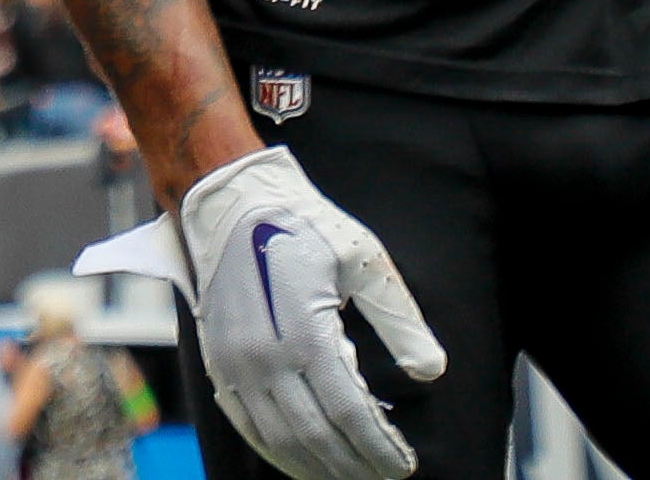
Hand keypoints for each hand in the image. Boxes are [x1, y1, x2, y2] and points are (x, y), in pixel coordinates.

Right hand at [176, 147, 445, 479]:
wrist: (227, 197)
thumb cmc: (300, 222)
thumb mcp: (363, 259)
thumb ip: (400, 319)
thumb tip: (432, 370)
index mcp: (305, 333)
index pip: (350, 414)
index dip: (379, 447)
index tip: (405, 466)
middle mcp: (264, 357)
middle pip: (315, 436)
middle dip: (353, 465)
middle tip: (382, 478)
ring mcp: (234, 363)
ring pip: (278, 439)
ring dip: (315, 467)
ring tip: (347, 475)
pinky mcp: (217, 360)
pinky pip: (246, 424)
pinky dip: (275, 450)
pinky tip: (299, 460)